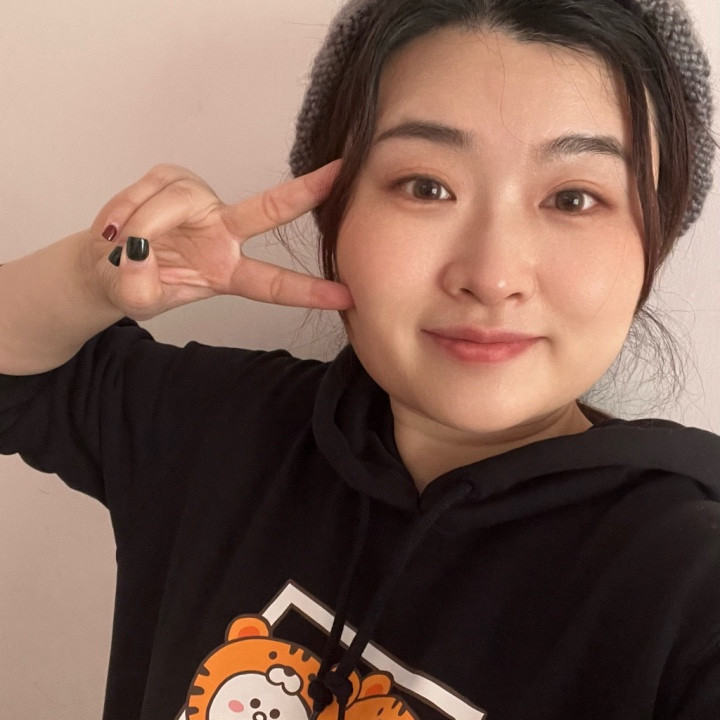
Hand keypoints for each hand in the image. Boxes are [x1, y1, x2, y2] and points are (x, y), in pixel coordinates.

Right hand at [88, 162, 352, 319]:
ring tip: (119, 245)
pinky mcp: (172, 178)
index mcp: (227, 272)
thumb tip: (138, 255)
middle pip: (268, 209)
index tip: (346, 296)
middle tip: (339, 175)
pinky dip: (124, 209)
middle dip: (305, 192)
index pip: (273, 283)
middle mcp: (223, 233)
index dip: (308, 290)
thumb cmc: (133, 284)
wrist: (105, 262)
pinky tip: (116, 228)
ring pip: (178, 200)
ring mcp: (200, 202)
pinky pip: (150, 188)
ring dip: (142, 222)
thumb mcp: (137, 299)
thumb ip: (138, 286)